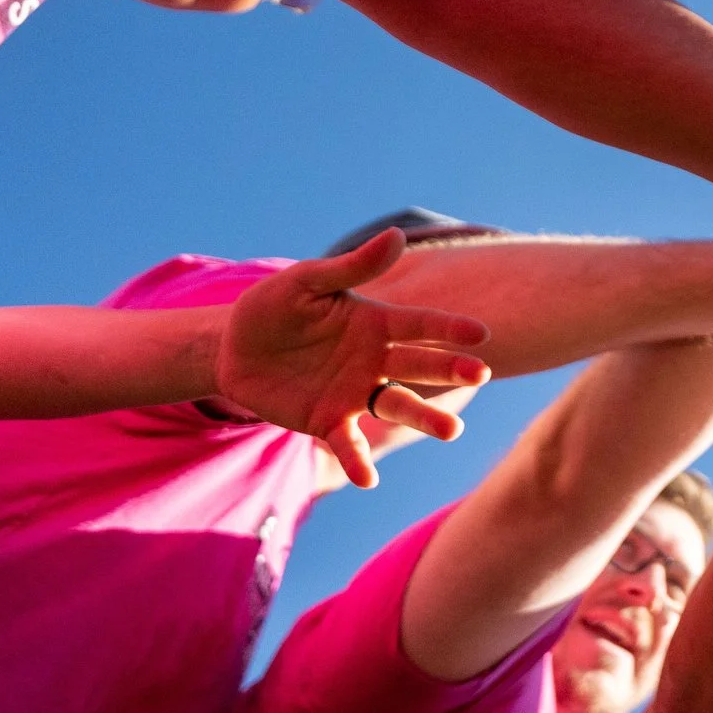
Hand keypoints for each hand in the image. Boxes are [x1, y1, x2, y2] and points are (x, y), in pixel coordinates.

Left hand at [219, 229, 491, 489]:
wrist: (232, 348)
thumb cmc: (273, 307)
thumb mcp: (307, 282)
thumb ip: (351, 268)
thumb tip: (397, 234)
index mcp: (376, 323)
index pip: (420, 325)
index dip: (449, 328)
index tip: (481, 333)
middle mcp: (375, 360)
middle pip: (419, 366)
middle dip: (450, 370)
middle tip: (480, 374)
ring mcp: (355, 393)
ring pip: (398, 406)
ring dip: (424, 418)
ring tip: (452, 431)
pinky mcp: (328, 421)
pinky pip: (349, 442)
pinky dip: (358, 459)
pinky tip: (368, 478)